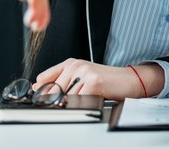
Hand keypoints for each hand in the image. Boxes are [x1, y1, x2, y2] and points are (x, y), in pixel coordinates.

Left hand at [35, 58, 151, 100]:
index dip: (41, 92)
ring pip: (66, 97)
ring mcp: (84, 72)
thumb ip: (62, 82)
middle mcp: (75, 65)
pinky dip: (83, 105)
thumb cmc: (106, 81)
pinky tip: (91, 101)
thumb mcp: (81, 78)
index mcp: (70, 63)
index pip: (44, 79)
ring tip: (85, 101)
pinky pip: (79, 100)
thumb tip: (40, 91)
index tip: (40, 101)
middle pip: (54, 90)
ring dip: (73, 105)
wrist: (129, 79)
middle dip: (58, 102)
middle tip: (72, 104)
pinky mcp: (93, 82)